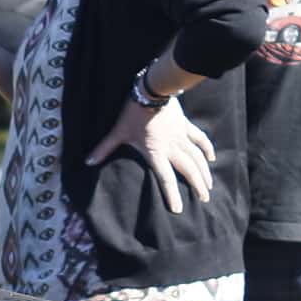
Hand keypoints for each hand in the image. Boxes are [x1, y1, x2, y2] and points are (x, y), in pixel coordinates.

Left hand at [92, 98, 213, 213]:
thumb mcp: (118, 132)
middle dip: (197, 186)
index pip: (165, 178)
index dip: (172, 195)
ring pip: (197, 157)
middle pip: (188, 170)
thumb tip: (87, 162)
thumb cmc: (132, 112)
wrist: (151, 90)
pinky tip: (212, 158)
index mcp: (156, 152)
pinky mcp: (186, 126)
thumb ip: (104, 148)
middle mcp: (172, 147)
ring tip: (209, 186)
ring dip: (205, 172)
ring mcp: (181, 136)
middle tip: (204, 200)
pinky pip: (200, 139)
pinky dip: (207, 149)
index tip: (178, 209)